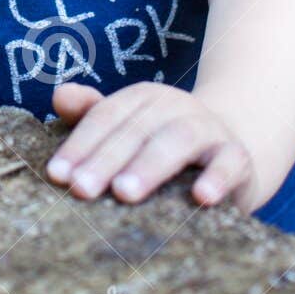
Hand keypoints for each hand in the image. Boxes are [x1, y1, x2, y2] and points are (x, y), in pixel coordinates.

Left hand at [45, 81, 258, 213]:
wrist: (233, 148)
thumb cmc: (164, 144)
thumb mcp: (130, 127)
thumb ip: (92, 114)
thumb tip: (59, 96)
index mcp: (143, 99)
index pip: (106, 117)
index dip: (80, 144)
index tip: (58, 175)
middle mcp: (175, 107)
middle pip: (136, 129)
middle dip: (106, 159)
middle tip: (81, 188)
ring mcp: (208, 129)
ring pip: (178, 141)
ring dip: (150, 165)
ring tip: (124, 193)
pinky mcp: (237, 156)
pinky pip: (229, 162)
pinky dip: (217, 177)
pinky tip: (202, 197)